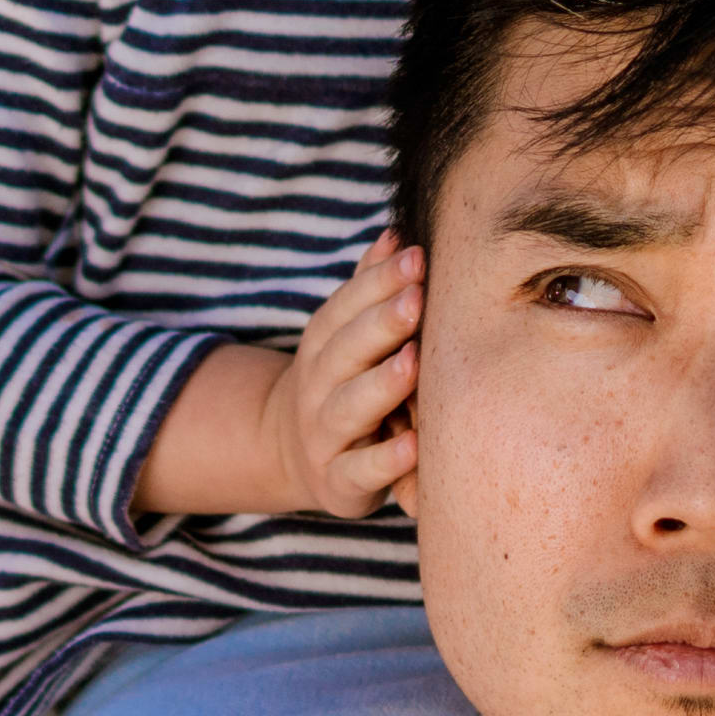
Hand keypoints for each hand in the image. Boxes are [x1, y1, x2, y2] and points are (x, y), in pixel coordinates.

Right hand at [131, 235, 421, 520]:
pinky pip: (361, 471)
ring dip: (382, 386)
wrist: (298, 454)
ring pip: (350, 409)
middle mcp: (317, 387)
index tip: (416, 257)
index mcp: (322, 344)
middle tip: (417, 299)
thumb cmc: (344, 381)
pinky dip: (386, 460)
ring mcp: (325, 435)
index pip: (345, 308)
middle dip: (381, 324)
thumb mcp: (346, 334)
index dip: (378, 282)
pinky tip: (414, 444)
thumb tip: (397, 234)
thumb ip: (368, 288)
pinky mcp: (339, 482)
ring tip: (413, 363)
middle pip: (345, 352)